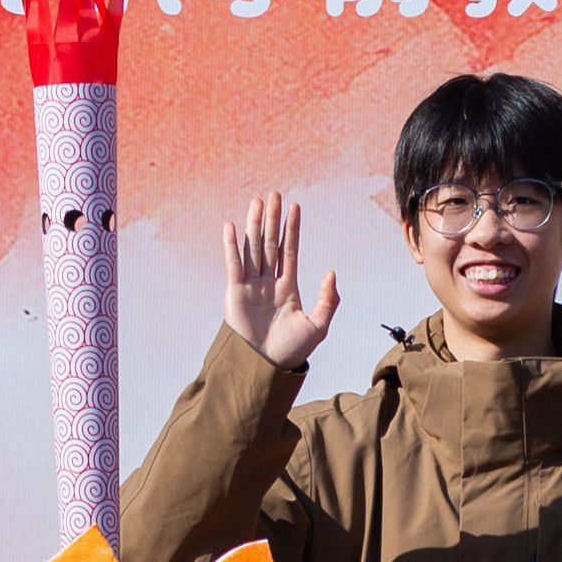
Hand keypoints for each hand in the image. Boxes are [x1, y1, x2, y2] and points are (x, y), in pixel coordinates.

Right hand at [222, 191, 337, 369]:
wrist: (265, 366)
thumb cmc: (292, 350)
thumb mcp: (317, 326)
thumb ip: (327, 300)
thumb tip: (330, 273)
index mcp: (288, 287)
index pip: (290, 251)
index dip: (292, 229)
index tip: (295, 207)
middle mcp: (268, 282)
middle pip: (270, 243)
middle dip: (273, 219)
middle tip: (275, 195)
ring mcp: (250, 285)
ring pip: (253, 248)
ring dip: (255, 225)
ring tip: (258, 202)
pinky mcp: (235, 292)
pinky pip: (233, 263)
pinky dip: (232, 245)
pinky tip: (231, 225)